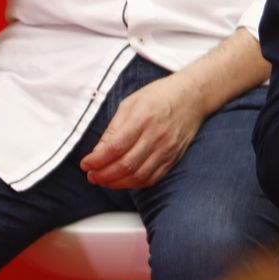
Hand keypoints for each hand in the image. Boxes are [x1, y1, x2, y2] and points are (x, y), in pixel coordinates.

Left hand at [80, 73, 205, 188]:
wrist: (193, 96)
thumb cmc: (160, 95)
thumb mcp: (130, 103)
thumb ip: (114, 128)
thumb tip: (98, 152)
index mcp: (142, 118)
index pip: (115, 147)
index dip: (97, 160)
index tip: (85, 164)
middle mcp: (156, 135)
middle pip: (125, 165)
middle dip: (103, 175)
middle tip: (92, 175)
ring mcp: (167, 148)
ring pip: (138, 176)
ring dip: (117, 183)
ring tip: (104, 180)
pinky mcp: (173, 157)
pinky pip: (152, 178)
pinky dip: (135, 183)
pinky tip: (124, 181)